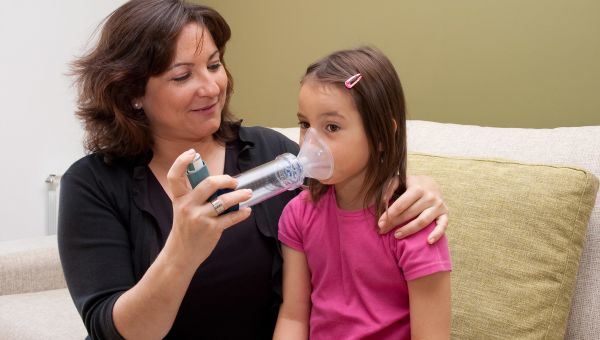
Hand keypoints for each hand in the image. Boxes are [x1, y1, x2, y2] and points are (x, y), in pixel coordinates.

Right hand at [166, 149, 251, 264]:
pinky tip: (247, 211)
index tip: (193, 153)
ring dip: (240, 195)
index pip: (174, 176)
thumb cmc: (185, 228)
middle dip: (225, 179)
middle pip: (208, 183)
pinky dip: (242, 213)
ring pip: (224, 201)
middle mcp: (188, 206)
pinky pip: (231, 217)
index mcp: (179, 198)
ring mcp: (200, 218)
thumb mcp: (183, 209)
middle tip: (234, 182)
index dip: (181, 161)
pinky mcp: (212, 229)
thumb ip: (196, 195)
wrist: (181, 254)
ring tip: (248, 193)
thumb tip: (220, 182)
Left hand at [378, 175, 447, 243]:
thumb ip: (389, 188)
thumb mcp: (400, 180)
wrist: (431, 183)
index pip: (401, 204)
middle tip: (383, 230)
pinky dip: (437, 234)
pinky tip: (429, 242)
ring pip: (422, 221)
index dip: (389, 215)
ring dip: (409, 230)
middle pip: (409, 214)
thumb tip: (383, 202)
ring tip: (396, 235)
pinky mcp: (445, 213)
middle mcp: (429, 196)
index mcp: (417, 188)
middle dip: (394, 223)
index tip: (380, 223)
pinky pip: (443, 226)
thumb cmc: (411, 184)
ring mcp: (438, 205)